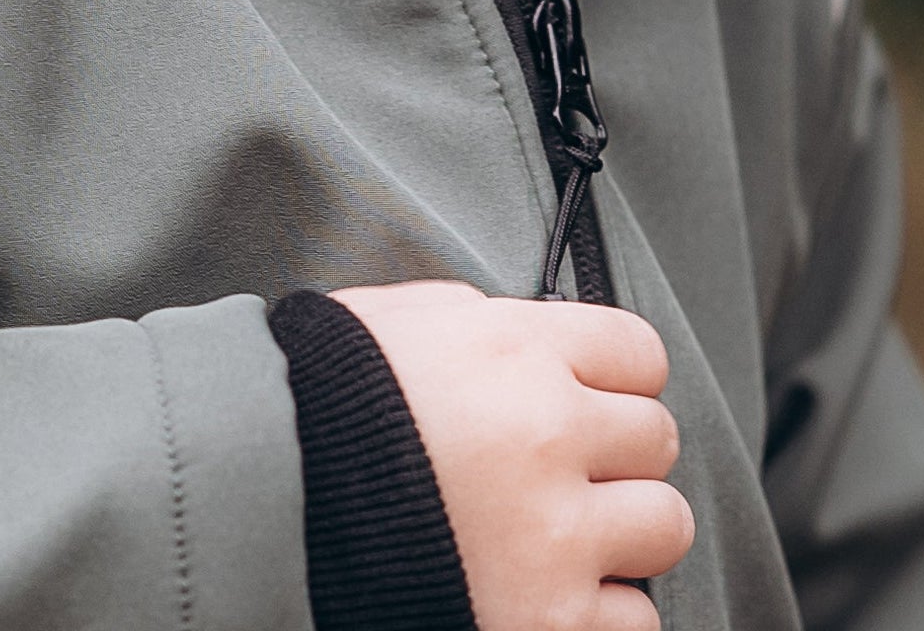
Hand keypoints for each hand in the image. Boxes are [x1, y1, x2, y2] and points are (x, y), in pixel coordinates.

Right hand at [330, 281, 691, 630]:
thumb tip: (533, 340)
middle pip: (655, 437)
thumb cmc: (315, 405)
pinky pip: (636, 618)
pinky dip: (600, 610)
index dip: (615, 377)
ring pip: (663, 525)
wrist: (260, 506)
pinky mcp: (548, 621)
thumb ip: (483, 325)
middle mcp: (549, 434)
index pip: (638, 352)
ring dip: (622, 532)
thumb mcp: (399, 323)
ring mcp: (553, 535)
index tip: (593, 398)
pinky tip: (550, 591)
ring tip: (564, 536)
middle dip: (617, 453)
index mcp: (515, 349)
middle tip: (568, 472)